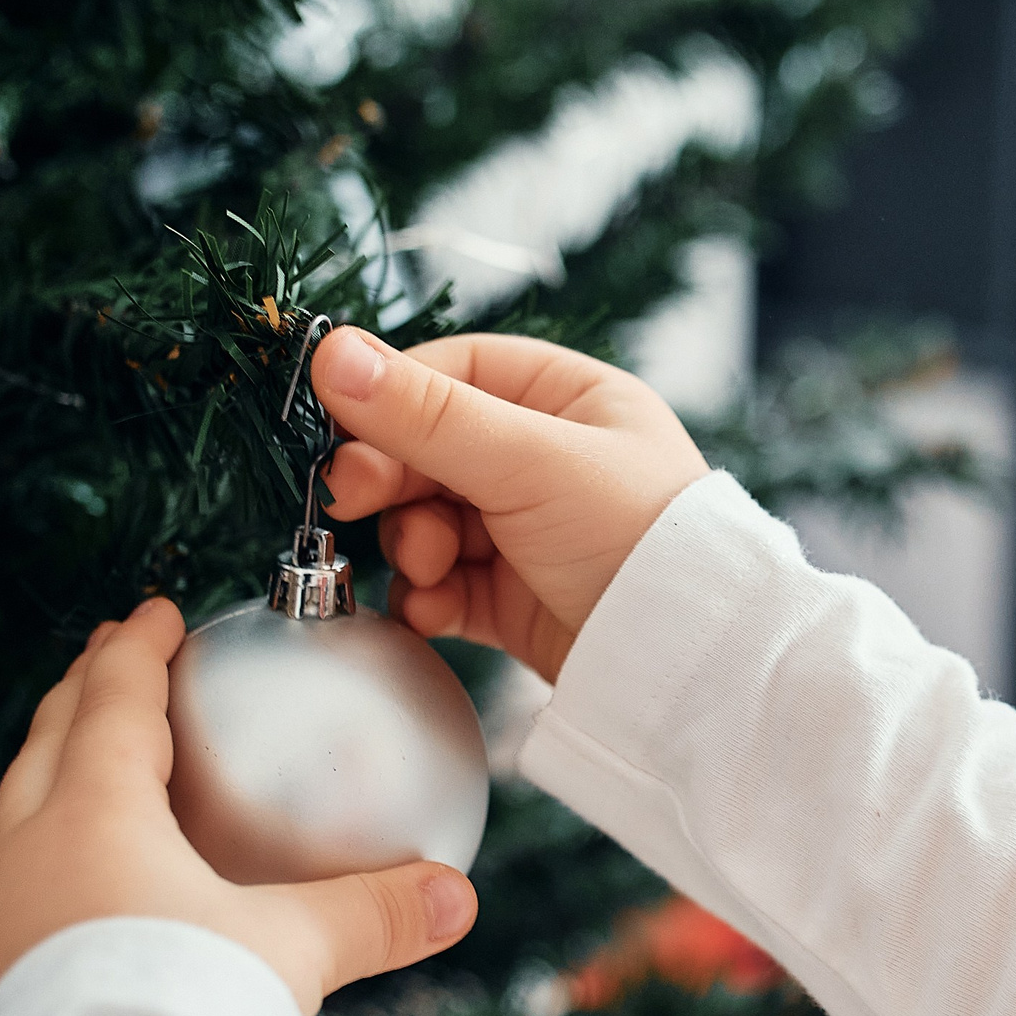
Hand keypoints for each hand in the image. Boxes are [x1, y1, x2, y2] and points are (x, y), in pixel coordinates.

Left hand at [0, 600, 478, 1015]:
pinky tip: (94, 887)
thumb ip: (373, 914)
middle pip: (46, 742)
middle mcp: (28, 852)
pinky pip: (23, 883)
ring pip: (21, 814)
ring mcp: (0, 920)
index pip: (111, 701)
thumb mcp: (291, 952)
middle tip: (112, 662)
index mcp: (92, 812)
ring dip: (55, 772)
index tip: (155, 614)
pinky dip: (55, 850)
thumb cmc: (183, 1011)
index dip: (137, 650)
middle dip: (81, 693)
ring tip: (93, 765)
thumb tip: (459, 898)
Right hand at [310, 328, 710, 681]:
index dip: (392, 398)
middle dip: (391, 480)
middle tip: (354, 499)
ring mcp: (528, 532)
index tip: (345, 428)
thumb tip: (331, 352)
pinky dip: (428, 597)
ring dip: (412, 544)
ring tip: (431, 566)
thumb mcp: (528, 459)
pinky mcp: (514, 600)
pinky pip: (442, 585)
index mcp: (568, 400)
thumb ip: (425, 414)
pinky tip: (437, 610)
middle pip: (428, 451)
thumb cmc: (635, 537)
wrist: (684, 663)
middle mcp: (547, 460)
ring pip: (427, 521)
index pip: (454, 372)